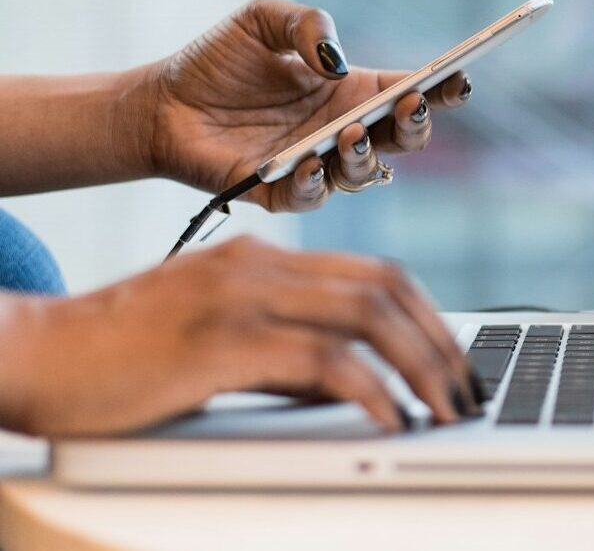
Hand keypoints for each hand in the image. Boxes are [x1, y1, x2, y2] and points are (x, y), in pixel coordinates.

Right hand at [0, 236, 479, 436]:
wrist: (33, 354)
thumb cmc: (119, 357)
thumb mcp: (217, 341)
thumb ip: (284, 352)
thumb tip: (352, 385)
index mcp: (262, 258)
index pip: (375, 272)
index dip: (428, 315)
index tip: (455, 360)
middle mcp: (259, 266)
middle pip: (386, 287)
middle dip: (440, 342)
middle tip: (467, 390)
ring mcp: (241, 297)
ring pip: (367, 316)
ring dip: (421, 366)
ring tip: (445, 409)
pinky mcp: (221, 341)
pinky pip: (323, 361)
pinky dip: (371, 391)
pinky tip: (391, 419)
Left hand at [143, 0, 472, 210]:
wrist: (159, 103)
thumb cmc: (216, 61)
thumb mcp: (262, 19)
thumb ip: (306, 24)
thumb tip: (336, 61)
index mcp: (351, 91)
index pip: (410, 92)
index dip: (441, 88)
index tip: (458, 78)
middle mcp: (343, 131)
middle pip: (403, 139)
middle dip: (416, 125)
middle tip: (410, 105)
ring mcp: (316, 165)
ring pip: (365, 174)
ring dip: (366, 156)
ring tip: (350, 133)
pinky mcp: (280, 193)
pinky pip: (312, 196)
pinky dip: (316, 182)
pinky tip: (309, 161)